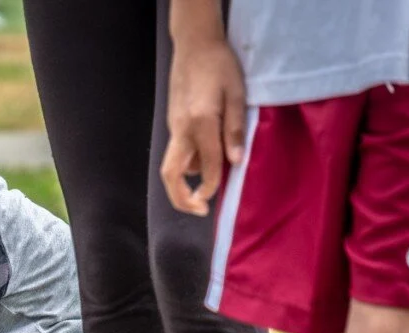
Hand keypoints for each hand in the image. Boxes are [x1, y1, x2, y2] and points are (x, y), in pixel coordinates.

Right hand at [161, 29, 247, 215]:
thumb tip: (236, 162)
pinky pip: (178, 152)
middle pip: (171, 175)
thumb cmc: (220, 66)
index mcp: (200, 123)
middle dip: (181, 199)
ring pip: (175, 165)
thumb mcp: (237, 94)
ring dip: (189, 179)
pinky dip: (190, 163)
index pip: (207, 166)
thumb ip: (235, 130)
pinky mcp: (173, 124)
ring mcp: (174, 128)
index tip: (216, 200)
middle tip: (198, 210)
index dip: (212, 186)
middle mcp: (181, 130)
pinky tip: (207, 157)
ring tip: (211, 180)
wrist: (194, 45)